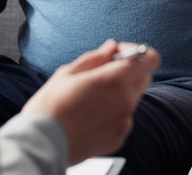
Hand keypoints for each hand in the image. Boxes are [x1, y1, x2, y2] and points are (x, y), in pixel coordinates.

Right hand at [22, 39, 159, 164]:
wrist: (41, 143)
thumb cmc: (50, 106)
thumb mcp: (68, 72)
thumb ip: (95, 58)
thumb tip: (110, 48)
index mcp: (115, 80)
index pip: (150, 58)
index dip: (136, 53)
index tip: (118, 55)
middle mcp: (126, 101)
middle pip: (144, 77)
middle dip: (128, 72)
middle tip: (104, 74)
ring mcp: (124, 121)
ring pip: (132, 98)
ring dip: (120, 94)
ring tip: (91, 99)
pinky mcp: (118, 138)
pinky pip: (123, 118)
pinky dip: (113, 114)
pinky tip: (90, 116)